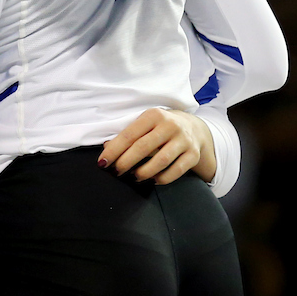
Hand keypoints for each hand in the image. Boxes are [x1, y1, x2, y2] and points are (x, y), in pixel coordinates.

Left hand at [98, 108, 217, 184]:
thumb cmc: (160, 127)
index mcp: (153, 115)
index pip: (129, 134)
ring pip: (161, 161)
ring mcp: (184, 140)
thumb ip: (127, 135)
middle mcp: (170, 125)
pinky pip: (176, 171)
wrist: (194, 128)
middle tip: (116, 172)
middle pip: (143, 147)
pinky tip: (152, 180)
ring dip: (143, 172)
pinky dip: (162, 179)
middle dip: (125, 162)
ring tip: (134, 177)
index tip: (102, 163)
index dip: (114, 150)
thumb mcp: (145, 124)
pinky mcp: (193, 154)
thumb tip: (106, 147)